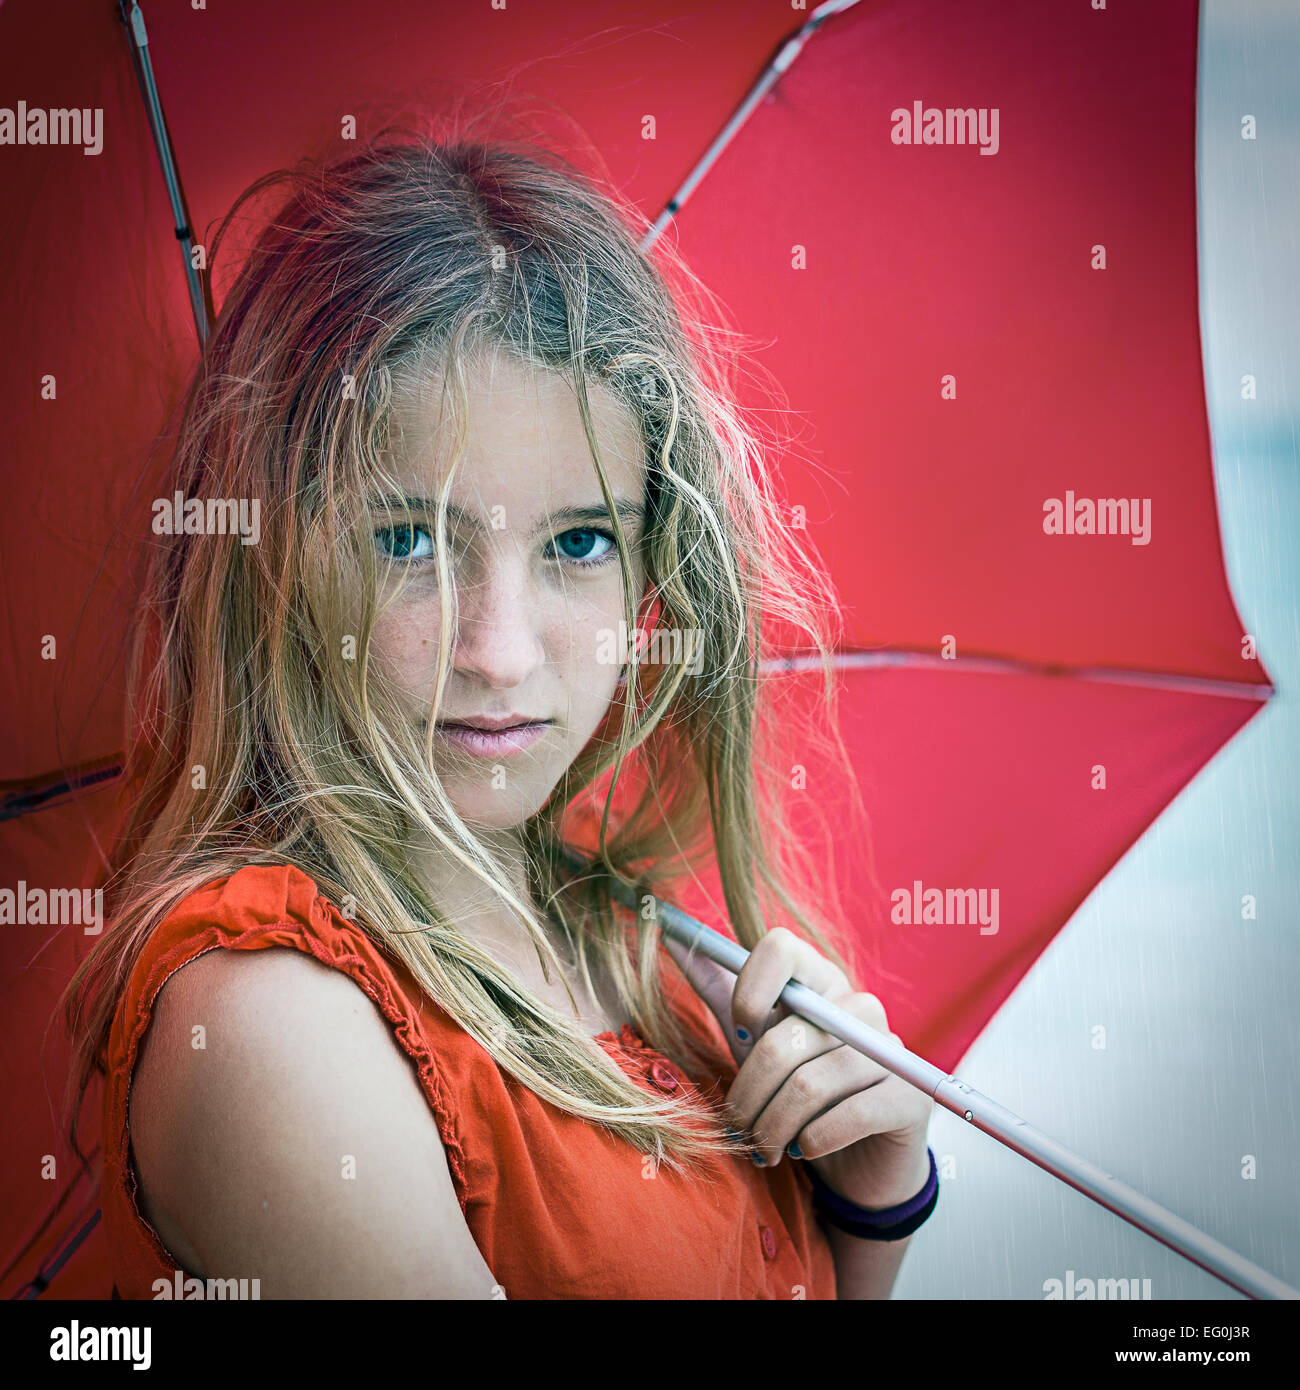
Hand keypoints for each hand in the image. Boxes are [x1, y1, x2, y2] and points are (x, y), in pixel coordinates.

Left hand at [662, 925, 932, 1209]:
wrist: (859, 1158)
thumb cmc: (797, 1089)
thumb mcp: (754, 1038)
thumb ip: (720, 989)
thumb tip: (670, 935)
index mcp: (821, 980)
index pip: (780, 947)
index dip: (748, 989)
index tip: (739, 1033)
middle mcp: (860, 1007)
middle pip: (783, 1038)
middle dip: (747, 1093)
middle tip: (737, 1124)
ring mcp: (889, 1051)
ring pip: (808, 1085)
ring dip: (772, 1126)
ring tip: (763, 1145)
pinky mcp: (909, 1097)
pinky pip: (845, 1118)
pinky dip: (811, 1142)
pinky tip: (803, 1149)